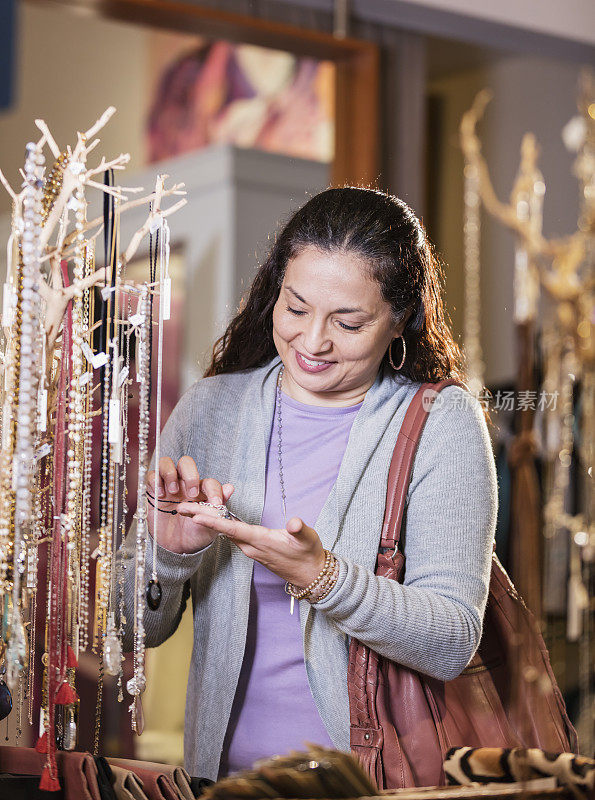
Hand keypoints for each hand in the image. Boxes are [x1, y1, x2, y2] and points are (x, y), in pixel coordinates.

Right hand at [146, 456, 233, 553]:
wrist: (176, 549)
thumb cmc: (195, 534)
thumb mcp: (210, 525)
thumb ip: (218, 507)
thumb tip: (230, 487)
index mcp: (202, 491)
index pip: (208, 481)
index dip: (213, 490)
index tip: (215, 503)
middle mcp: (184, 484)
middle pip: (186, 463)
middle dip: (190, 475)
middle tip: (192, 494)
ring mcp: (168, 486)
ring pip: (167, 464)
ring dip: (170, 474)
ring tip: (172, 492)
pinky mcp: (153, 491)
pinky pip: (151, 475)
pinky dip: (154, 480)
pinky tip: (160, 495)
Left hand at [179, 508, 325, 586]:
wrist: (310, 574)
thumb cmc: (308, 554)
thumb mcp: (308, 539)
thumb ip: (299, 529)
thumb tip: (294, 522)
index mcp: (261, 540)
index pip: (233, 529)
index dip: (214, 521)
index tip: (195, 515)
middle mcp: (251, 546)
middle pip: (222, 530)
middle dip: (201, 518)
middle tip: (179, 507)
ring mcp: (251, 549)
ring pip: (225, 532)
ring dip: (208, 521)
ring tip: (190, 508)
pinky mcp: (253, 548)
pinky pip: (232, 535)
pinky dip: (220, 524)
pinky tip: (214, 517)